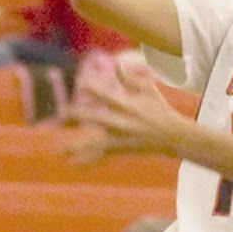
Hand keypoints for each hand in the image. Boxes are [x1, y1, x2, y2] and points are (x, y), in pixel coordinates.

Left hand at [63, 61, 186, 163]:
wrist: (173, 136)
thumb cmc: (160, 109)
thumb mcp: (149, 90)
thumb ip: (131, 79)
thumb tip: (117, 65)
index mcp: (130, 106)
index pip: (108, 95)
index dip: (93, 87)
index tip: (80, 81)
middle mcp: (123, 123)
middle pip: (98, 118)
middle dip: (81, 114)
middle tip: (63, 111)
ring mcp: (121, 138)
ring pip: (96, 143)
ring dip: (77, 147)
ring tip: (58, 151)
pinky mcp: (120, 149)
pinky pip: (101, 155)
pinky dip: (87, 161)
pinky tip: (72, 166)